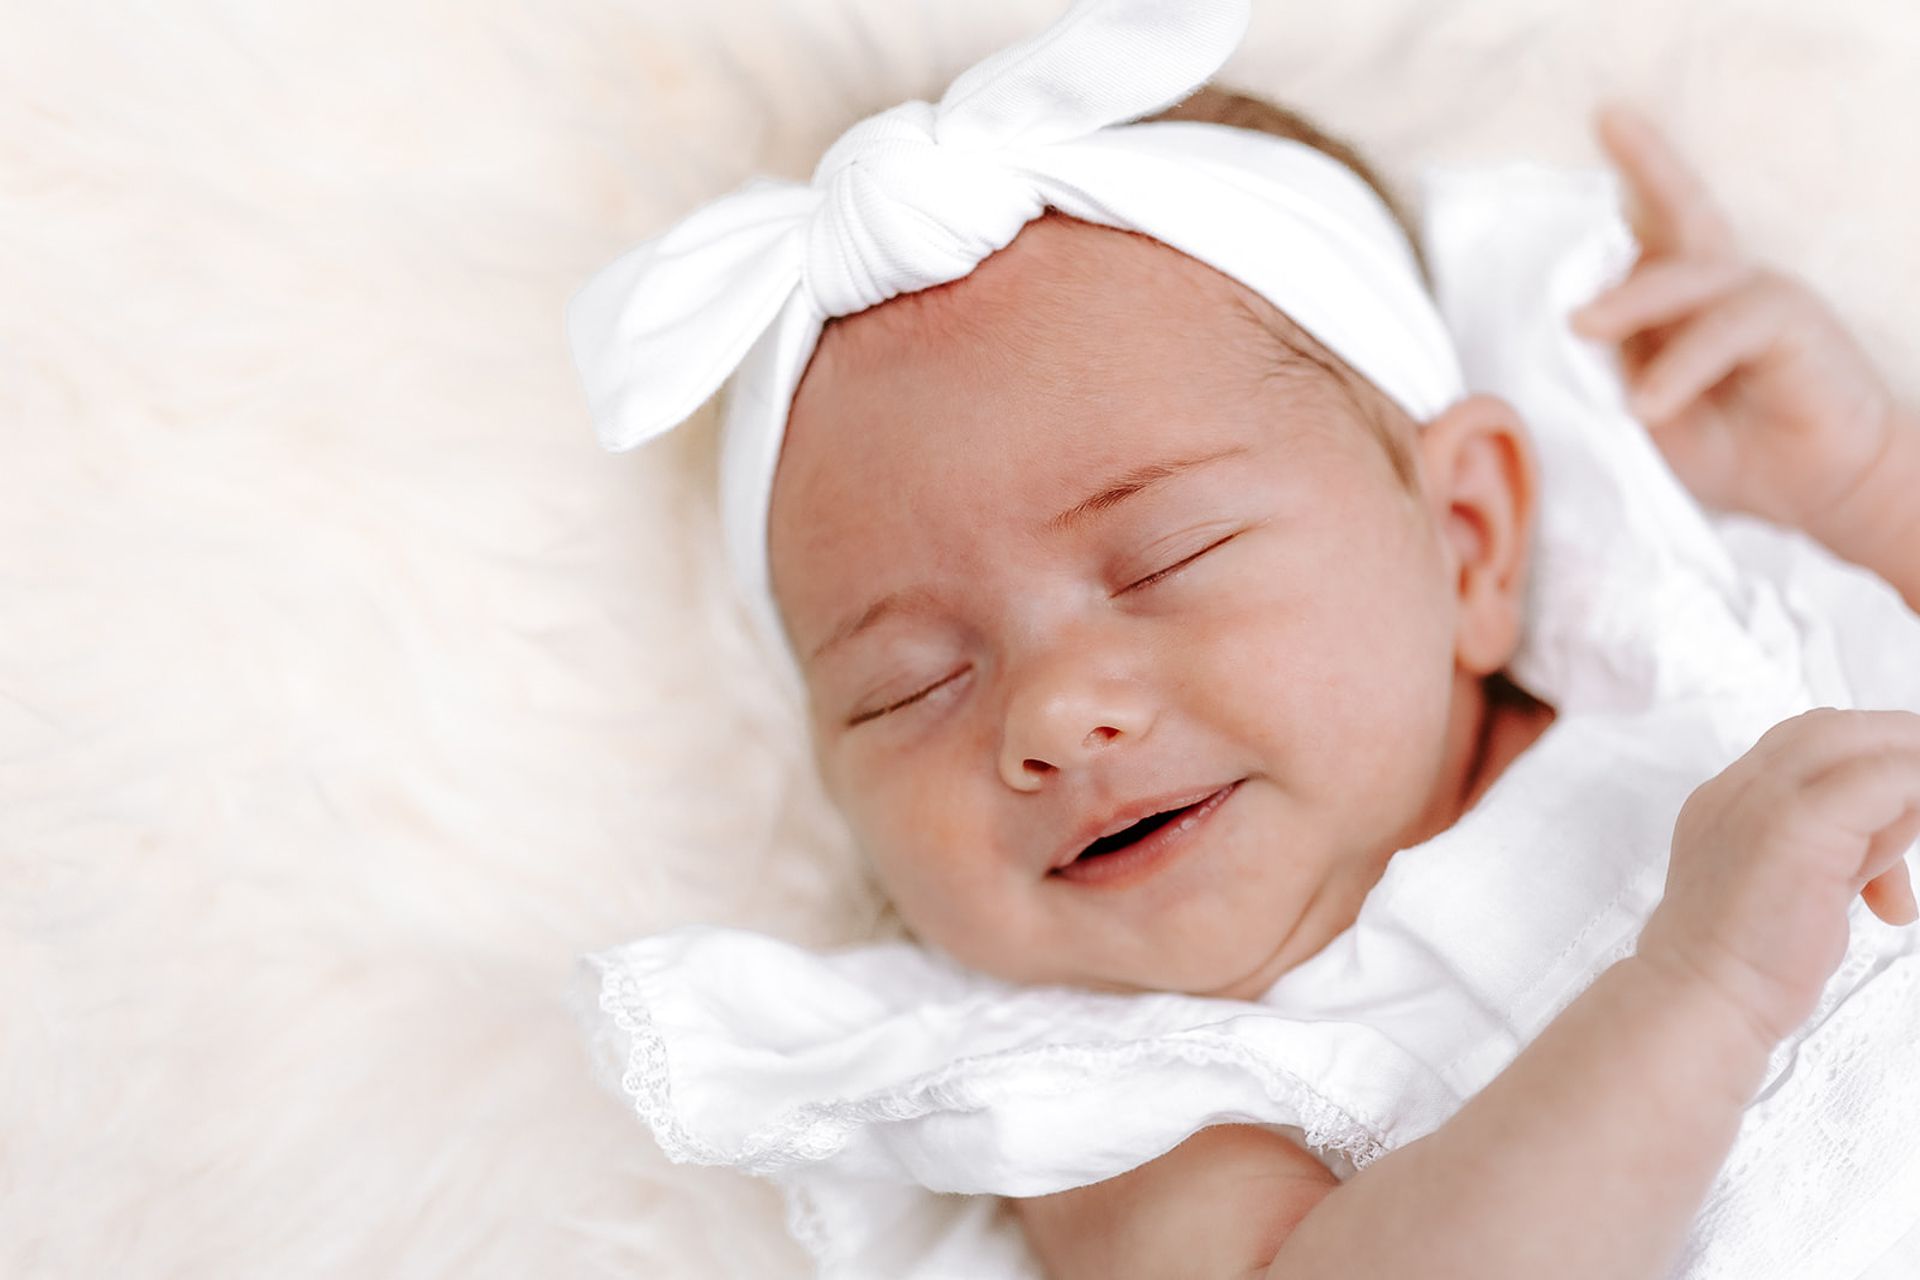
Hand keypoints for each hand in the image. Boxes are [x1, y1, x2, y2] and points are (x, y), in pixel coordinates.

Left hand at [1570, 104, 1899, 544]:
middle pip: (1682, 213)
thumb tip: (1560, 331)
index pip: (1656, 226)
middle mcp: (1723, 284)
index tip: (1608, 116)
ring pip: (1685, 278)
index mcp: (1685, 300)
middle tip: (1603, 134)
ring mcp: (1759, 296)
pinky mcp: (1790, 322)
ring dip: (1629, 302)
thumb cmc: (1731, 450)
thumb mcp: (1646, 412)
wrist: (1820, 490)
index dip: (1639, 169)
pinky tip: (1646, 404)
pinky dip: (1679, 367)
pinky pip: (1723, 331)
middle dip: (1648, 167)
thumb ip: (1612, 368)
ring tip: (1581, 329)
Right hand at [1636, 709, 1919, 1051]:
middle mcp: (1739, 789)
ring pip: (1854, 740)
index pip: (1802, 744)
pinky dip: (1918, 788)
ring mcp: (1763, 801)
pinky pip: (1885, 778)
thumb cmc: (1746, 961)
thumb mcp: (1795, 886)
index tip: (1904, 803)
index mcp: (1728, 802)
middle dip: (1895, 749)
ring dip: (1909, 769)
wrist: (1701, 998)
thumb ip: (1837, 846)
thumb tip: (1897, 826)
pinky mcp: (1798, 825)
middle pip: (1829, 728)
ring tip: (1917, 824)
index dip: (1861, 759)